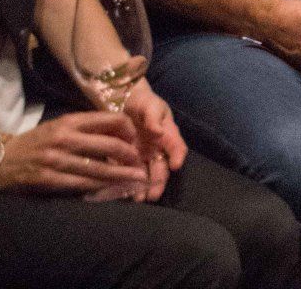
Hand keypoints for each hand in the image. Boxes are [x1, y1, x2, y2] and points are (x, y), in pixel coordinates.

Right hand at [0, 111, 149, 195]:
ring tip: (137, 179)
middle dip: (131, 157)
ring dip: (122, 176)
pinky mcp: (48, 179)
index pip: (110, 120)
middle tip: (141, 164)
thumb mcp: (60, 127)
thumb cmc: (36, 143)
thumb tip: (120, 137)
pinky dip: (100, 188)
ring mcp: (56, 159)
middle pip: (110, 146)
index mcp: (70, 121)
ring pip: (99, 169)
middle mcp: (65, 138)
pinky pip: (82, 184)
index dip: (129, 130)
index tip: (136, 140)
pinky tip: (113, 190)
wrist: (1, 161)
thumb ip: (86, 130)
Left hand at [119, 81, 187, 200]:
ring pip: (145, 175)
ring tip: (138, 199)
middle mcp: (157, 149)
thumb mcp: (150, 106)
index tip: (175, 166)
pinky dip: (125, 184)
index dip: (177, 156)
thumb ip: (153, 118)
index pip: (177, 147)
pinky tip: (122, 193)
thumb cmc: (143, 103)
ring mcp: (142, 156)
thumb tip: (158, 131)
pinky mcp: (125, 160)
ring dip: (143, 188)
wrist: (123, 102)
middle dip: (158, 183)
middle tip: (152, 196)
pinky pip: (127, 173)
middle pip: (161, 168)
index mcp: (167, 135)